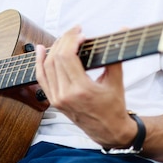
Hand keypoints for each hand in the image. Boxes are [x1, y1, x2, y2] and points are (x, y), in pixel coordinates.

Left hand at [34, 26, 136, 147]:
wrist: (109, 131)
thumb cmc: (114, 107)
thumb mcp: (116, 82)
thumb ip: (115, 55)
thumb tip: (122, 30)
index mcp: (82, 90)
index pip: (67, 57)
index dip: (71, 40)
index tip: (80, 33)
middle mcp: (66, 95)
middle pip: (56, 59)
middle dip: (64, 41)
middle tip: (74, 32)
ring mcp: (57, 99)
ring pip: (46, 67)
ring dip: (52, 49)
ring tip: (62, 38)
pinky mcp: (53, 101)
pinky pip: (41, 78)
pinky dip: (39, 63)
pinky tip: (41, 50)